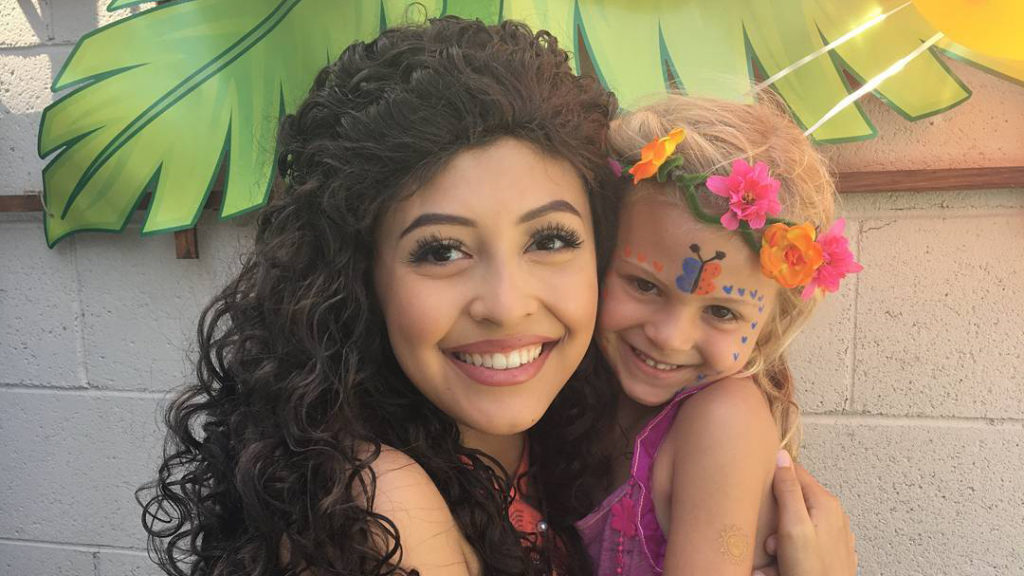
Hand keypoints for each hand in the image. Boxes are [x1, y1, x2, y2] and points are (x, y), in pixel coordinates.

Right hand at [751, 450, 856, 575]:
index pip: (794, 471)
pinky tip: (787, 566)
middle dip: (775, 520)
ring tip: (780, 560)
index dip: (774, 481)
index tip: (762, 496)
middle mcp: (832, 514)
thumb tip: (782, 456)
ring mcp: (832, 534)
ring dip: (780, 541)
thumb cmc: (812, 571)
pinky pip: (800, 544)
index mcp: (825, 502)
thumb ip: (788, 489)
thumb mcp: (793, 526)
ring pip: (793, 525)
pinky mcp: (828, 552)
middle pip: (792, 501)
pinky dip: (790, 554)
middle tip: (774, 542)